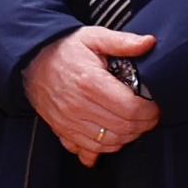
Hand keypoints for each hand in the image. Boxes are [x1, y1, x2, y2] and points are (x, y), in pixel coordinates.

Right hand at [20, 26, 160, 163]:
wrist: (32, 60)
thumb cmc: (65, 49)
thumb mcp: (94, 37)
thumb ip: (123, 41)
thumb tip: (148, 43)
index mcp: (90, 83)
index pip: (131, 109)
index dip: (150, 112)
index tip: (155, 106)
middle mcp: (78, 106)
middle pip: (123, 129)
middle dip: (143, 125)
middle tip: (148, 116)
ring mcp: (69, 121)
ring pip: (108, 143)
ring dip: (127, 138)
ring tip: (133, 124)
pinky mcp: (62, 130)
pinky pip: (87, 150)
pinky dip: (104, 148)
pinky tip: (111, 138)